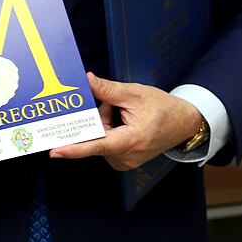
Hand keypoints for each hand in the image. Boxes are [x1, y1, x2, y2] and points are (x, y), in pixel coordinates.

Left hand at [49, 73, 206, 170]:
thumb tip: (87, 81)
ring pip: (99, 139)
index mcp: (132, 140)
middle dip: (97, 118)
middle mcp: (128, 156)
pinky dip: (108, 130)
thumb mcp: (135, 94)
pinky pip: (105, 143)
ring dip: (103, 124)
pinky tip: (120, 119)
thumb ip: (108, 90)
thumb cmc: (164, 109)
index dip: (75, 149)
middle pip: (95, 137)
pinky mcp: (124, 160)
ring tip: (120, 111)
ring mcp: (126, 161)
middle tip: (108, 104)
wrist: (185, 123)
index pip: (98, 145)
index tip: (56, 152)